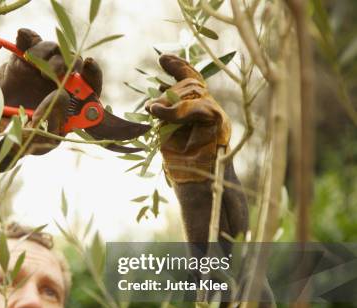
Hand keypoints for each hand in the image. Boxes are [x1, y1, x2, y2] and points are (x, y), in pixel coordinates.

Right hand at [0, 28, 102, 153]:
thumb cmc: (21, 135)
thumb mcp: (38, 141)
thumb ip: (51, 125)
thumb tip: (61, 95)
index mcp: (70, 103)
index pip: (91, 86)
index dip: (93, 74)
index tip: (89, 65)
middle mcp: (60, 81)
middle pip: (74, 62)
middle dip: (67, 63)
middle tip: (53, 73)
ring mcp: (41, 68)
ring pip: (53, 49)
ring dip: (45, 54)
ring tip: (33, 66)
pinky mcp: (23, 57)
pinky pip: (28, 40)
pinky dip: (26, 36)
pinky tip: (21, 38)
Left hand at [145, 55, 230, 182]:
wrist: (199, 186)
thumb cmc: (183, 165)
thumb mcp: (167, 134)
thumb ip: (165, 116)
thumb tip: (153, 102)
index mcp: (199, 111)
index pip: (191, 80)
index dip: (178, 66)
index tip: (162, 58)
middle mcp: (211, 109)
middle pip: (191, 84)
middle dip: (169, 91)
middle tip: (152, 108)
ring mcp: (217, 114)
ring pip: (193, 92)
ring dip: (169, 101)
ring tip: (153, 111)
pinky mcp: (217, 121)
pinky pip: (197, 106)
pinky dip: (175, 109)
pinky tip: (157, 111)